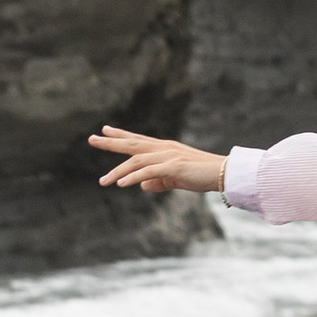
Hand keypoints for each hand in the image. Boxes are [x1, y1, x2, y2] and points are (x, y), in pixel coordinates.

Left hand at [92, 125, 226, 194]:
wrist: (224, 173)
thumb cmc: (202, 175)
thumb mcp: (176, 179)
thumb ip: (158, 181)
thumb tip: (141, 186)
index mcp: (164, 149)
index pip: (138, 140)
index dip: (120, 135)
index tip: (104, 130)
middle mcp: (164, 148)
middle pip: (132, 143)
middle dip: (111, 142)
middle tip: (92, 139)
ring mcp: (168, 156)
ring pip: (136, 161)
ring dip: (118, 171)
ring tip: (102, 181)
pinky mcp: (173, 166)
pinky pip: (148, 172)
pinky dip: (133, 177)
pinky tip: (121, 184)